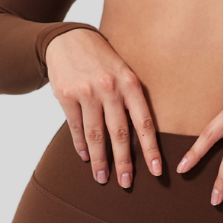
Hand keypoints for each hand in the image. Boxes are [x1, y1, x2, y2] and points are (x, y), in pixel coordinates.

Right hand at [45, 29, 160, 186]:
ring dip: (99, 160)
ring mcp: (86, 92)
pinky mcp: (66, 96)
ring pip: (95, 135)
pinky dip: (80, 145)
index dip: (150, 149)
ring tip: (102, 178)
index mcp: (130, 84)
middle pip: (119, 134)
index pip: (144, 123)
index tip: (156, 171)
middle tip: (126, 183)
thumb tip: (141, 135)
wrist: (68, 39)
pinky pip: (76, 127)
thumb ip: (131, 99)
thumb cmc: (102, 60)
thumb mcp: (123, 72)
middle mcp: (109, 89)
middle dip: (124, 162)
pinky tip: (85, 157)